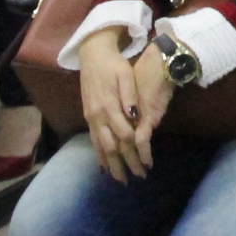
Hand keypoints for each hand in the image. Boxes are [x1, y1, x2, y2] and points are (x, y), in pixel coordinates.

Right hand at [79, 34, 175, 182]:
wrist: (92, 55)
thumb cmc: (113, 64)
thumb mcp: (124, 75)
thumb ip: (129, 96)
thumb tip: (134, 116)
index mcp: (108, 106)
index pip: (124, 134)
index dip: (136, 150)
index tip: (147, 163)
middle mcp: (97, 116)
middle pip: (112, 146)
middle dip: (125, 164)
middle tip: (137, 178)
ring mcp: (91, 117)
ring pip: (100, 147)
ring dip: (111, 164)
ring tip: (120, 180)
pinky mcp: (88, 116)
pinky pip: (92, 141)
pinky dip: (99, 156)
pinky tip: (104, 167)